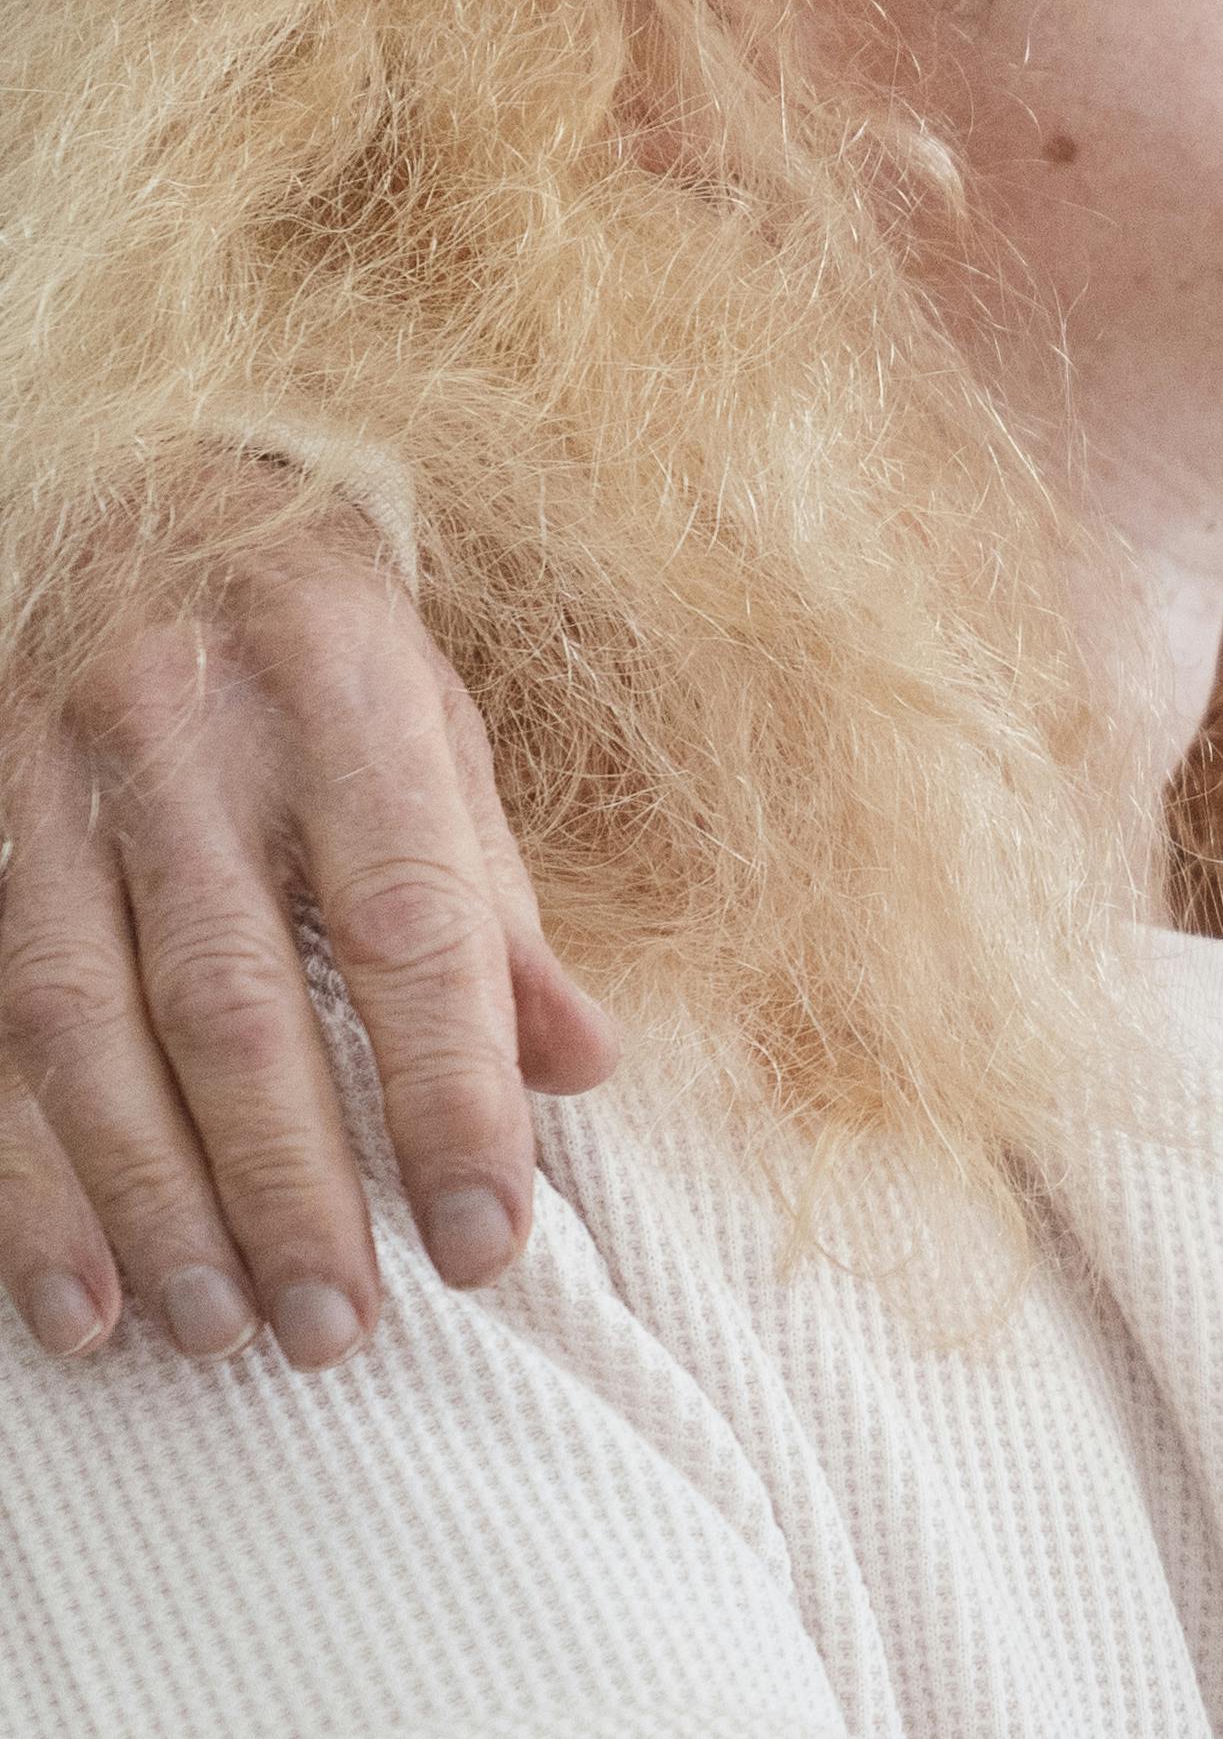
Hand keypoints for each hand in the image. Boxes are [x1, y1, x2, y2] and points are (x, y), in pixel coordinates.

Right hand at [0, 503, 618, 1365]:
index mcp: (344, 692)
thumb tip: (582, 1068)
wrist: (131, 475)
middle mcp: (186, 736)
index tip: (487, 1239)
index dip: (449, 1093)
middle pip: (235, 1000)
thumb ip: (496, 897)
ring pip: (85, 1029)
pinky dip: (25, 1179)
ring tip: (217, 1331)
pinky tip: (71, 1292)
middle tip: (343, 1329)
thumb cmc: (313, 629)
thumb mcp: (437, 718)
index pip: (411, 925)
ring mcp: (49, 780)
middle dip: (290, 1182)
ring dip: (150, 1205)